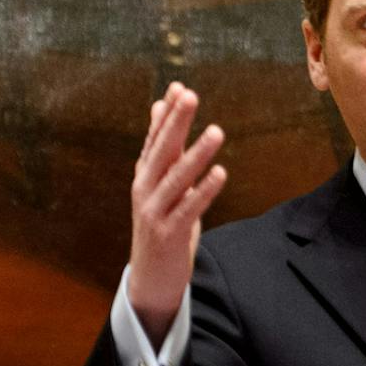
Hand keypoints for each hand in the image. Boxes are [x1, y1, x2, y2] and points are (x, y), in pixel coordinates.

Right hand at [128, 82, 227, 344]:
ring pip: (176, 178)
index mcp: (144, 175)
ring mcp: (155, 212)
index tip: (179, 87)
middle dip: (176, 123)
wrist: (150, 278)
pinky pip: (189, 209)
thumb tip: (160, 107)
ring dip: (197, 154)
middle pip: (162, 151)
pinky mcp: (169, 233)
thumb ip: (161, 148)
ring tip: (216, 131)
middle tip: (190, 96)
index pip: (155, 138)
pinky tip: (220, 173)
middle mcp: (145, 190)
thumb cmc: (161, 223)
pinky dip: (204, 190)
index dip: (166, 113)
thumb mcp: (158, 184)